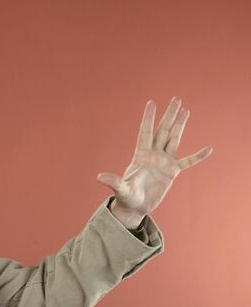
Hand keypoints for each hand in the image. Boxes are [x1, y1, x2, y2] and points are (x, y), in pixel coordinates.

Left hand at [96, 97, 212, 228]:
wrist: (135, 208)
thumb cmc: (126, 198)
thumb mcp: (121, 189)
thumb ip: (113, 181)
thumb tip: (99, 177)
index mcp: (141, 155)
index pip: (145, 132)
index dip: (148, 118)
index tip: (152, 102)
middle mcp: (153, 155)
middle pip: (162, 130)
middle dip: (169, 115)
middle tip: (176, 99)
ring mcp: (164, 162)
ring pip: (174, 139)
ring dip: (180, 125)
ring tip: (186, 110)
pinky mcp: (172, 172)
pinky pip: (188, 161)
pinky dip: (197, 156)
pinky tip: (208, 148)